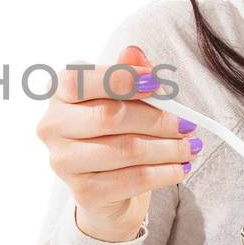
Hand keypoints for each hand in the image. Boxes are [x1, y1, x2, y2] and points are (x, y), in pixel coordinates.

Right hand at [34, 45, 197, 241]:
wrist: (104, 186)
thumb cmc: (113, 131)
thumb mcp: (122, 96)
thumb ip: (128, 71)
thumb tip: (135, 52)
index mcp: (59, 93)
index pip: (80, 79)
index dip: (121, 79)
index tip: (157, 83)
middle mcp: (52, 126)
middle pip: (110, 116)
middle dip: (157, 119)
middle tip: (187, 123)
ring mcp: (64, 162)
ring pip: (127, 150)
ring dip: (169, 148)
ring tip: (191, 146)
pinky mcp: (83, 192)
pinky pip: (134, 179)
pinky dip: (165, 173)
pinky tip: (181, 167)